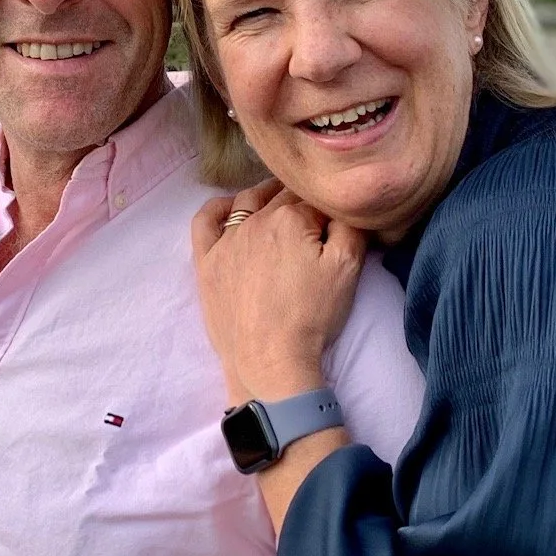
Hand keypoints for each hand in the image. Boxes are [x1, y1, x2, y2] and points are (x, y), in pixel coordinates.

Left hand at [191, 180, 365, 406]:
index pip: (314, 199)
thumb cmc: (311, 316)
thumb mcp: (348, 269)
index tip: (333, 225)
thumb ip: (350, 227)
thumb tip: (342, 207)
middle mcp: (255, 221)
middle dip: (299, 202)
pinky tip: (229, 209)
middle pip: (281, 197)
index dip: (327, 211)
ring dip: (264, 197)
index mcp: (291, 217)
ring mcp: (226, 240)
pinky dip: (217, 209)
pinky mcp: (206, 261)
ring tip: (278, 206)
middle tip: (312, 218)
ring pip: (246, 202)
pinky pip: (205, 221)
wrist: (269, 358)